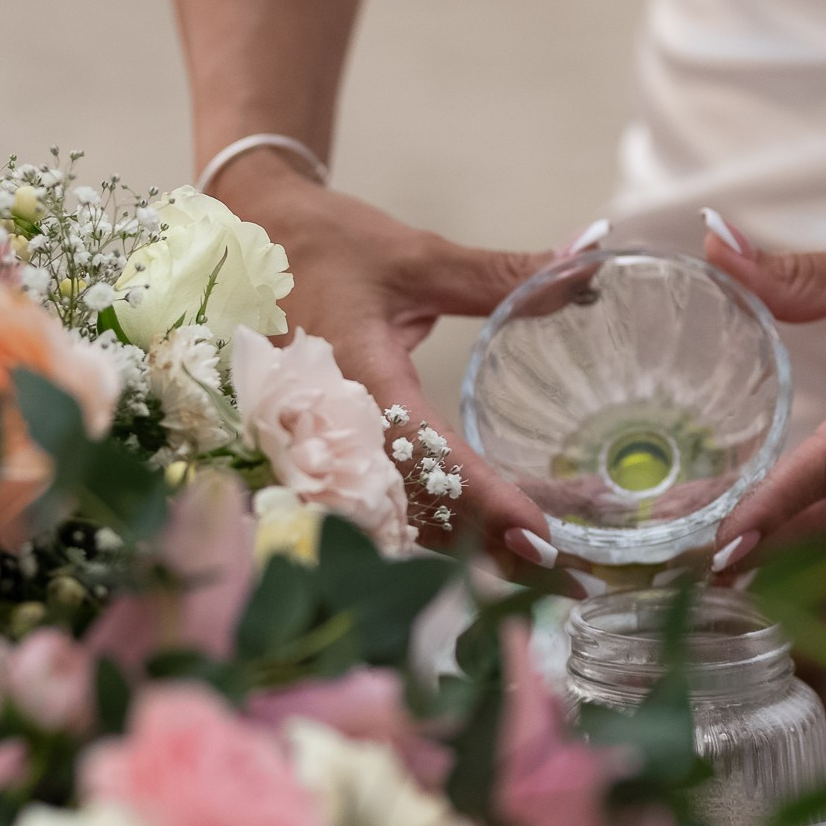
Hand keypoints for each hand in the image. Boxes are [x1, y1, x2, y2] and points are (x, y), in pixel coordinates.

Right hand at [213, 151, 555, 559]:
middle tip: (576, 581)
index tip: (542, 539)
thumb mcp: (415, 257)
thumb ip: (500, 274)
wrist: (240, 244)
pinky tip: (501, 542)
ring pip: (405, 525)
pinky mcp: (326, 463)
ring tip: (557, 573)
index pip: (428, 459)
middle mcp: (332, 432)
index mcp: (354, 380)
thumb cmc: (324, 245)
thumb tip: (586, 263)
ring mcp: (322, 456)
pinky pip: (388, 510)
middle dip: (496, 553)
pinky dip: (447, 531)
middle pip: (420, 516)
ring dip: (477, 551)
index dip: (486, 503)